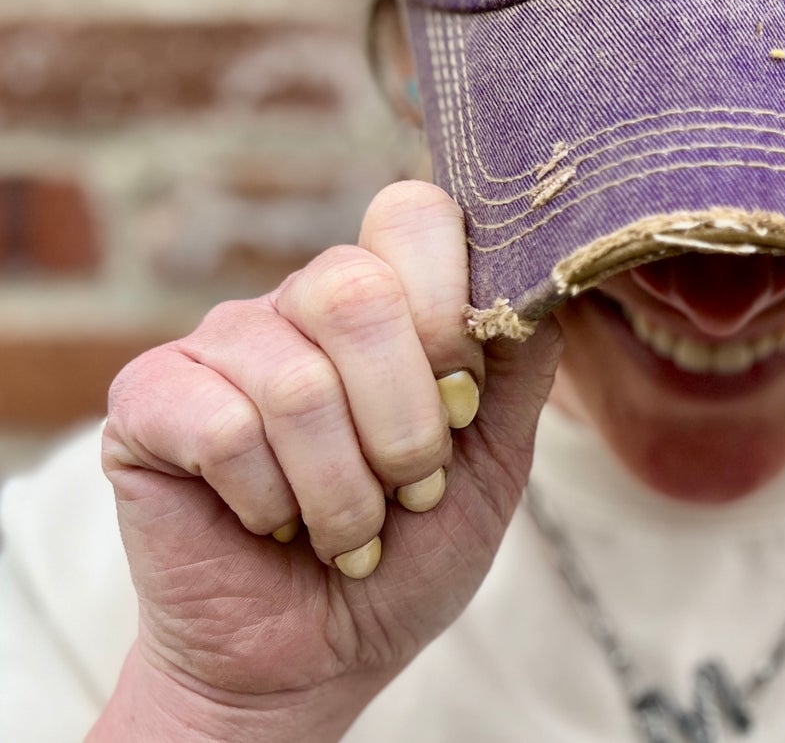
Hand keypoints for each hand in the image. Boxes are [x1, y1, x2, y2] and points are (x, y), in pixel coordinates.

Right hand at [95, 180, 560, 741]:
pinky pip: (225, 431)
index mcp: (387, 289)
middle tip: (412, 483)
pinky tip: (270, 524)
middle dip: (404, 419)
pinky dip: (269, 504)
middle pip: (355, 292)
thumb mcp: (496, 455)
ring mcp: (221, 340)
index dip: (450, 308)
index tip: (465, 398)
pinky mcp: (148, 398)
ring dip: (343, 488)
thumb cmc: (411, 546)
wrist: (314, 658)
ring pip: (297, 382)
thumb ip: (522, 359)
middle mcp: (301, 297)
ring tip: (349, 527)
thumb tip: (547, 274)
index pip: (414, 215)